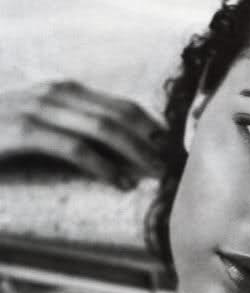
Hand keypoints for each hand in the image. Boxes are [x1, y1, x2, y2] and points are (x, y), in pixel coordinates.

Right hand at [0, 80, 166, 188]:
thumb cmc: (4, 139)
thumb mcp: (45, 130)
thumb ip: (77, 132)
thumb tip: (120, 155)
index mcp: (65, 92)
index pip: (122, 106)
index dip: (152, 128)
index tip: (174, 151)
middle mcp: (55, 94)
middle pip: (118, 116)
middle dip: (151, 142)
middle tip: (173, 167)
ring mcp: (37, 110)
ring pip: (101, 129)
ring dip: (135, 153)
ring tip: (156, 175)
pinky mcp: (22, 132)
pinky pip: (73, 148)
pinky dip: (102, 166)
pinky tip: (120, 183)